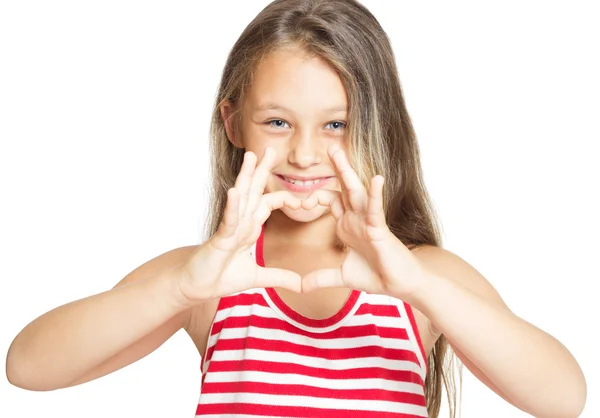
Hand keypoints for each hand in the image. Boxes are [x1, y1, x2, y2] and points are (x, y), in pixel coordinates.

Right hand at [177, 147, 301, 304]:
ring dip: (245, 177)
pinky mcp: (220, 238)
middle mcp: (240, 223)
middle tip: (270, 149)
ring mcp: (230, 228)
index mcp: (250, 228)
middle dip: (262, 170)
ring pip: (240, 198)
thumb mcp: (258, 278)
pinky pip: (228, 219)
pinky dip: (232, 206)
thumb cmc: (221, 277)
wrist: (197, 288)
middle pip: (254, 191)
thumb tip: (302, 284)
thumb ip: (280, 277)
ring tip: (250, 156)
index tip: (305, 200)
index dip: (285, 198)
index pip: (268, 204)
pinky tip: (234, 191)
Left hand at [300, 146, 425, 298]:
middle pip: (344, 188)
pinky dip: (375, 194)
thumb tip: (301, 287)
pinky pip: (376, 208)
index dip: (314, 197)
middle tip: (329, 147)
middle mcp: (357, 218)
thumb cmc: (376, 274)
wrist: (399, 285)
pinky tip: (376, 179)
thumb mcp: (341, 276)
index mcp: (347, 224)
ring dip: (347, 172)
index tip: (299, 204)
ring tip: (339, 152)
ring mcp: (368, 221)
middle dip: (337, 168)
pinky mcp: (379, 229)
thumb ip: (321, 277)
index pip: (330, 200)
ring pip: (356, 192)